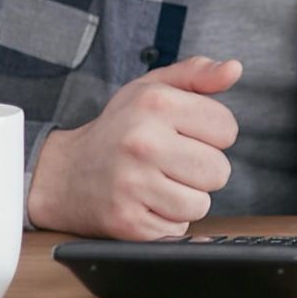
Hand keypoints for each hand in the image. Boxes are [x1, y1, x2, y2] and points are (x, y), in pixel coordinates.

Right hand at [27, 56, 240, 239]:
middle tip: (172, 162)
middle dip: (202, 169)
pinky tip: (145, 202)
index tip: (187, 135)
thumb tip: (234, 69)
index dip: (212, 134)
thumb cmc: (117, 128)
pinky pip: (178, 228)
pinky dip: (166, 220)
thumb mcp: (151, 88)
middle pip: (219, 171)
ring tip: (158, 183)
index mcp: (156, 103)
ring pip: (201, 204)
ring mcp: (133, 184)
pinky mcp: (127, 221)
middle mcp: (143, 142)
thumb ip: (197, 74)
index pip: (227, 129)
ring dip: (186, 198)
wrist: (62, 174)